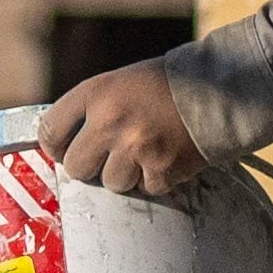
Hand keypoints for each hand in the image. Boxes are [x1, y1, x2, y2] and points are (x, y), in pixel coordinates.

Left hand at [29, 63, 221, 202]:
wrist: (222, 90)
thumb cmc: (166, 86)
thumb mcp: (119, 83)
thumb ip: (90, 110)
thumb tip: (60, 145)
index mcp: (96, 92)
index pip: (50, 131)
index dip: (56, 146)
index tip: (66, 150)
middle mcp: (111, 120)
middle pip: (76, 167)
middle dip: (90, 166)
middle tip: (109, 155)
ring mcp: (136, 147)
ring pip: (111, 183)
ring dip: (126, 174)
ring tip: (145, 151)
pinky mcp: (162, 169)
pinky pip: (144, 189)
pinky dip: (154, 179)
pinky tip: (166, 156)